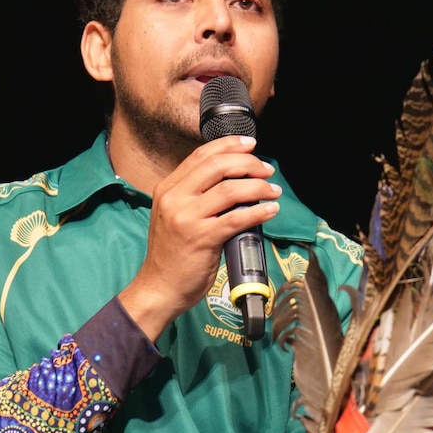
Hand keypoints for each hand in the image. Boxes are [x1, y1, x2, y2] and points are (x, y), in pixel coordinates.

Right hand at [118, 135, 281, 340]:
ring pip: (230, 190)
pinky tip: (270, 210)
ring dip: (258, 186)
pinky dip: (257, 211)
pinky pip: (236, 218)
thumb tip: (234, 182)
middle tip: (267, 169)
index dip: (229, 146)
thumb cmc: (172, 254)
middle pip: (217, 166)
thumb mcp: (175, 215)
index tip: (250, 145)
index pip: (201, 156)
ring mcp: (186, 218)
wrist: (159, 287)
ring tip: (272, 191)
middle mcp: (174, 198)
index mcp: (168, 189)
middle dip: (248, 163)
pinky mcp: (201, 238)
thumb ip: (196, 196)